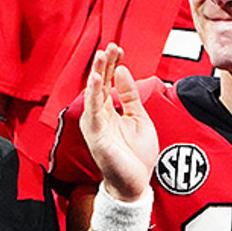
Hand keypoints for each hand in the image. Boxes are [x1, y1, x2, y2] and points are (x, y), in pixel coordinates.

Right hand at [80, 44, 159, 201]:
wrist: (135, 185)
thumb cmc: (136, 155)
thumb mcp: (139, 118)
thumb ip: (129, 95)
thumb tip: (122, 71)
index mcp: (108, 111)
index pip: (107, 81)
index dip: (112, 64)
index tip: (118, 48)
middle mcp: (99, 115)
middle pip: (99, 84)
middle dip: (104, 64)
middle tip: (110, 45)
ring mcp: (95, 125)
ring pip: (93, 94)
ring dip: (97, 73)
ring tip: (101, 55)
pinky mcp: (95, 135)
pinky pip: (93, 111)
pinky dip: (94, 94)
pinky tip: (97, 79)